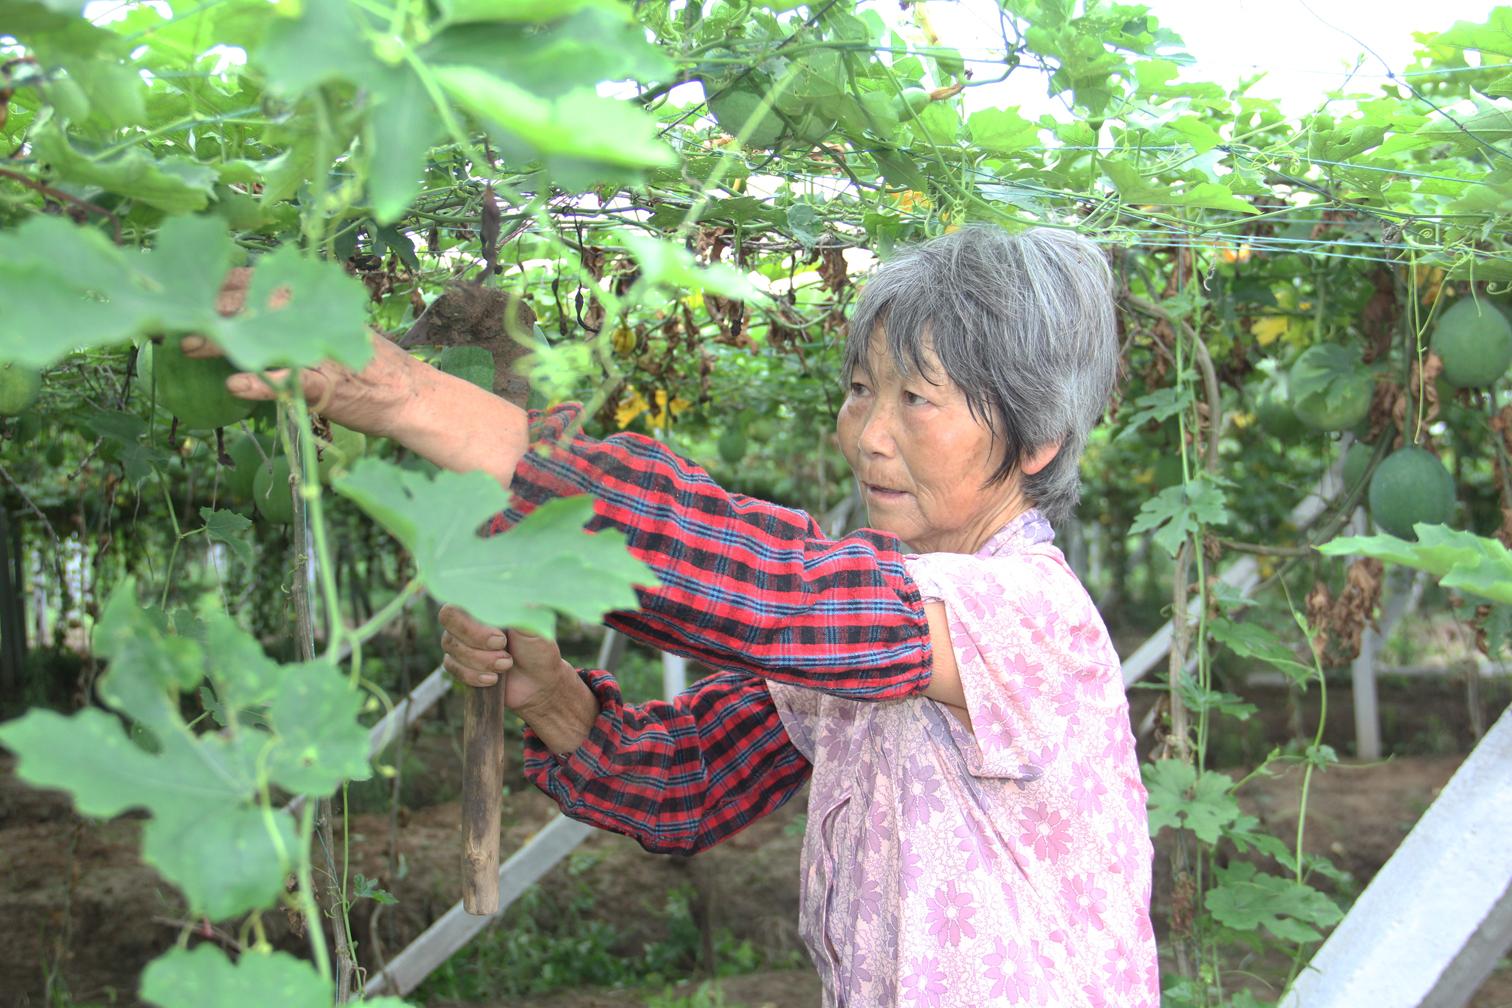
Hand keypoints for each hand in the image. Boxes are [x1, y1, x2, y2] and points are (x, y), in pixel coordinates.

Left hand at [179, 268, 427, 440]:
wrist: (409, 395)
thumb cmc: (366, 364)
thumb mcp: (329, 329)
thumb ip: (293, 318)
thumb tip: (243, 311)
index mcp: (313, 301)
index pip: (257, 280)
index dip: (217, 283)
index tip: (184, 291)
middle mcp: (316, 318)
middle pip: (253, 305)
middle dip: (210, 312)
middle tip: (176, 322)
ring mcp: (321, 351)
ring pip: (265, 338)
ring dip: (223, 342)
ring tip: (191, 346)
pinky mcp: (329, 386)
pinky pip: (291, 383)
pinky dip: (262, 384)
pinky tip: (235, 385)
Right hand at [439, 604, 572, 713]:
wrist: (538, 683)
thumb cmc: (538, 650)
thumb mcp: (537, 630)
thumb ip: (527, 615)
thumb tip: (528, 602)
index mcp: (486, 604)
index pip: (462, 599)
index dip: (475, 621)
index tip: (501, 638)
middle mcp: (469, 619)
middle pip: (450, 621)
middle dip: (477, 640)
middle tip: (503, 649)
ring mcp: (461, 641)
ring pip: (452, 647)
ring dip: (481, 660)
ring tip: (506, 664)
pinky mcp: (459, 664)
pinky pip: (452, 667)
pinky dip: (473, 675)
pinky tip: (493, 679)